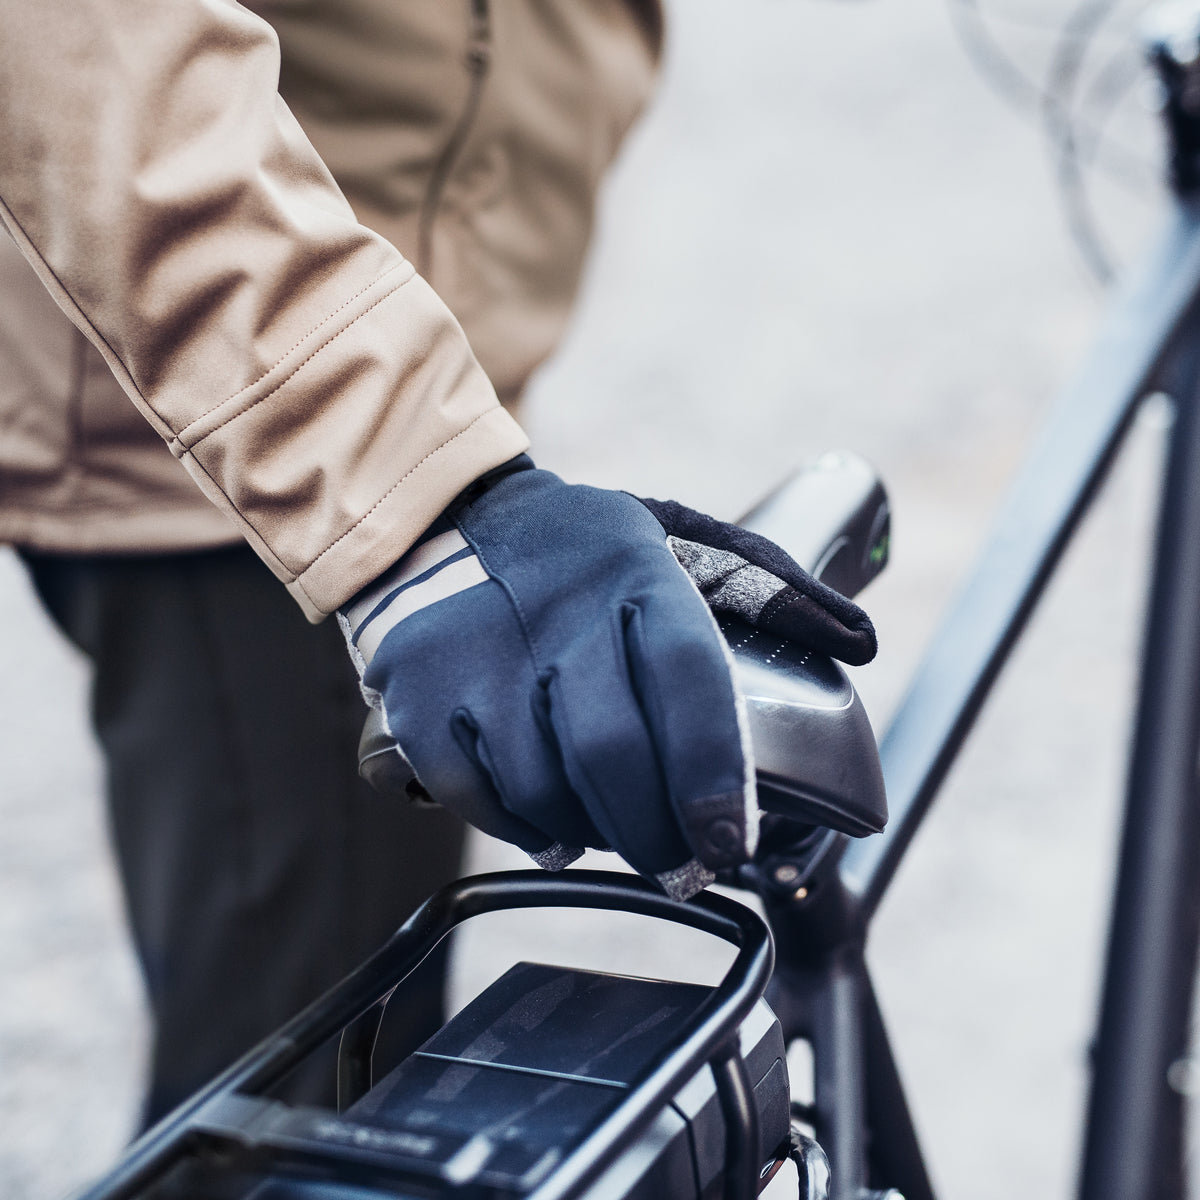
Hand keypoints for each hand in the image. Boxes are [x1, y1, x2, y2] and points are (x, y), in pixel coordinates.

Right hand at [340, 458, 874, 898]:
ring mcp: (475, 659)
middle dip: (656, 832)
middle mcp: (552, 616)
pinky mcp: (421, 698)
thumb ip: (772, 586)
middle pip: (610, 754)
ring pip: (544, 788)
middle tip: (682, 861)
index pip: (684, 676)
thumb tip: (859, 644)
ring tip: (615, 827)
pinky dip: (525, 827)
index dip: (711, 770)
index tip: (727, 840)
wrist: (444, 522)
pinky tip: (551, 818)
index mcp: (633, 572)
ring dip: (591, 831)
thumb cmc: (584, 549)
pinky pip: (479, 800)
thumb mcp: (680, 537)